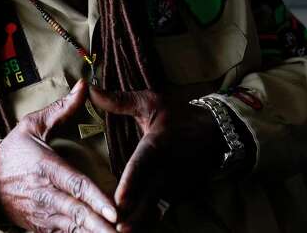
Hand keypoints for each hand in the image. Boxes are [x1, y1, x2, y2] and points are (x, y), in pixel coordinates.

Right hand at [0, 79, 118, 232]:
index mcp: (46, 168)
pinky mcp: (43, 226)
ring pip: (74, 228)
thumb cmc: (11, 153)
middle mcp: (46, 194)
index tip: (114, 210)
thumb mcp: (31, 126)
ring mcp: (44, 213)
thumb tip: (84, 86)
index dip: (96, 198)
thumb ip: (61, 108)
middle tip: (124, 229)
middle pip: (78, 212)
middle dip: (101, 224)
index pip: (75, 184)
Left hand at [88, 86, 223, 232]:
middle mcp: (168, 170)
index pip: (143, 166)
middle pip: (147, 198)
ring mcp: (175, 186)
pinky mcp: (179, 197)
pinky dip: (147, 222)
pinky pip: (160, 212)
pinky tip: (130, 231)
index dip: (131, 184)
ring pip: (154, 210)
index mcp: (158, 144)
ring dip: (138, 223)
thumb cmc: (179, 116)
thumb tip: (89, 89)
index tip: (119, 200)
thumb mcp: (150, 103)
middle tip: (113, 228)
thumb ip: (118, 101)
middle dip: (131, 216)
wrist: (217, 134)